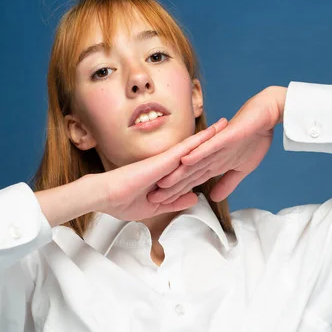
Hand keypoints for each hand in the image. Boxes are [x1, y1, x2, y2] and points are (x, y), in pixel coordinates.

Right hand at [92, 118, 228, 221]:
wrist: (105, 196)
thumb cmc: (121, 203)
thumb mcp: (155, 207)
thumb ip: (175, 201)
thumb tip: (194, 197)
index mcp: (165, 176)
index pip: (188, 166)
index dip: (203, 158)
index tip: (216, 151)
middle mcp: (167, 165)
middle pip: (194, 151)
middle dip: (210, 140)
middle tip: (227, 129)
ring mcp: (166, 160)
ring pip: (193, 145)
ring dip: (210, 134)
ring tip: (226, 124)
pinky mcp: (164, 159)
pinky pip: (187, 148)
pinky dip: (201, 140)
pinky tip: (215, 132)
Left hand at [146, 86, 286, 203]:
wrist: (266, 115)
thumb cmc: (253, 138)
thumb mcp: (241, 169)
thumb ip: (226, 183)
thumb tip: (213, 198)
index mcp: (212, 163)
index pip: (191, 181)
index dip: (177, 194)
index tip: (162, 205)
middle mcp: (209, 155)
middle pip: (187, 174)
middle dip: (171, 187)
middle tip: (153, 199)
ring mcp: (215, 145)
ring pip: (193, 162)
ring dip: (178, 172)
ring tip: (162, 183)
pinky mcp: (224, 137)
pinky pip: (210, 146)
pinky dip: (199, 153)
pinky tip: (186, 160)